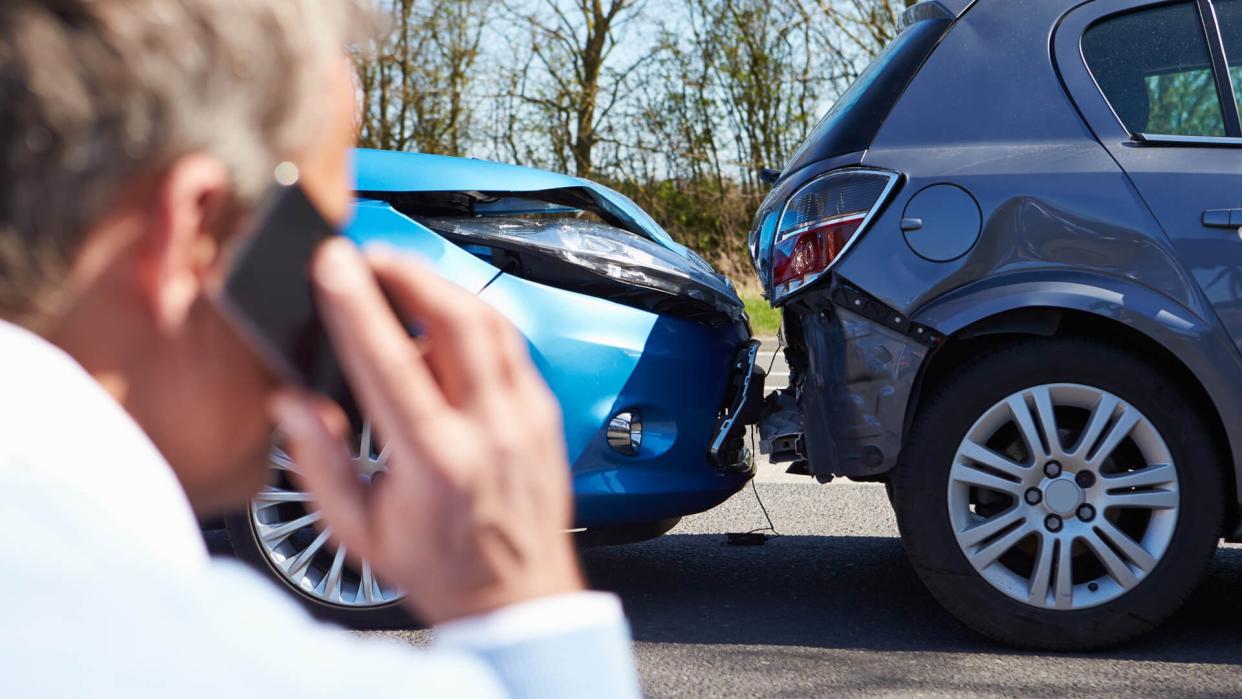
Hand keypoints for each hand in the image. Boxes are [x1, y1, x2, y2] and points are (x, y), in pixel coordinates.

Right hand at [272, 238, 582, 624]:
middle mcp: (490, 431)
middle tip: (368, 256)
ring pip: (490, 322)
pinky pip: (510, 344)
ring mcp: (526, 417)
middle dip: (407, 271)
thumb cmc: (440, 568)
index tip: (332, 263)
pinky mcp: (544, 412)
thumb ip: (319, 463)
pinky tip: (443, 320)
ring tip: (400, 277)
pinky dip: (473, 319)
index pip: (391, 363)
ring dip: (441, 287)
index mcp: (436, 462)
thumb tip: (291, 402)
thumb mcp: (359, 531)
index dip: (357, 305)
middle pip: (456, 319)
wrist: (518, 598)